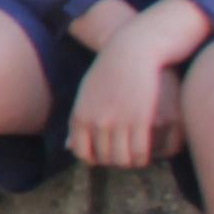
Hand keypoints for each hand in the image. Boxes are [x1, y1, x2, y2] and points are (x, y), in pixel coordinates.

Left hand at [68, 40, 173, 172]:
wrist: (132, 51)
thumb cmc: (109, 72)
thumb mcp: (86, 94)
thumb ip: (77, 122)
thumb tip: (67, 148)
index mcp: (80, 117)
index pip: (81, 153)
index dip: (94, 159)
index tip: (105, 155)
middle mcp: (97, 122)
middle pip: (104, 158)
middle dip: (114, 160)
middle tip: (124, 155)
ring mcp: (119, 122)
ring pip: (122, 159)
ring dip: (129, 162)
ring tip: (135, 157)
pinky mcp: (141, 120)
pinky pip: (139, 152)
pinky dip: (142, 158)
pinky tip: (145, 155)